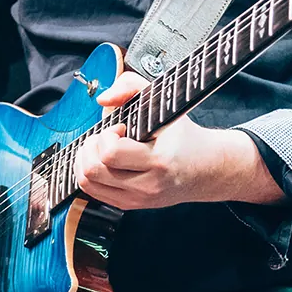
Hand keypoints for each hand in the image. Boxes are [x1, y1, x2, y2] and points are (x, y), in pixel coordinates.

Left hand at [74, 71, 283, 210]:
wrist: (206, 169)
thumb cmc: (184, 137)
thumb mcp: (165, 103)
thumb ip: (131, 86)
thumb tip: (102, 100)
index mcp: (158, 161)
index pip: (110, 154)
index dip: (107, 135)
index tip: (120, 128)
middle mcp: (147, 185)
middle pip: (93, 170)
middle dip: (91, 146)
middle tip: (106, 137)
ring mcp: (137, 199)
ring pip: (88, 183)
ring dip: (86, 160)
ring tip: (102, 148)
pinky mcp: (129, 205)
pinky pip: (94, 192)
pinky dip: (89, 173)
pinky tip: (103, 161)